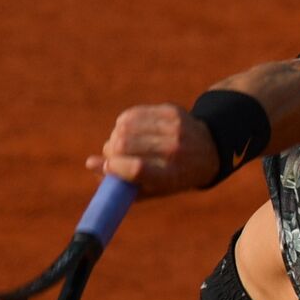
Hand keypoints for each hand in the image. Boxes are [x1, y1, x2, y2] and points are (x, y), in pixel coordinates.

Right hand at [85, 104, 219, 196]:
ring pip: (125, 126)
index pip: (137, 169)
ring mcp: (174, 128)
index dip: (115, 167)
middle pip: (125, 144)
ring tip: (120, 144)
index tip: (107, 166)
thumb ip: (120, 183)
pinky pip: (133, 113)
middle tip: (111, 156)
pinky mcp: (170, 111)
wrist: (209, 151)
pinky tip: (128, 130)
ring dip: (115, 136)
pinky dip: (123, 123)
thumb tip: (90, 163)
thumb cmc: (172, 177)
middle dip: (110, 150)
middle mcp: (175, 150)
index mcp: (171, 176)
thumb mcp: (152, 189)